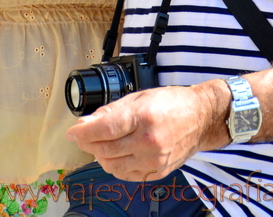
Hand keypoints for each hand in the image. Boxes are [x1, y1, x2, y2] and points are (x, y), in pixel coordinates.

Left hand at [65, 82, 229, 181]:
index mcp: (144, 117)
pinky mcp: (157, 172)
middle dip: (87, 143)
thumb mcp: (139, 96)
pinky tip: (113, 154)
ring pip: (113, 165)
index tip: (72, 132)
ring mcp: (154, 160)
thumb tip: (87, 121)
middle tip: (81, 136)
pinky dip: (114, 165)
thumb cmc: (171, 103)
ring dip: (99, 155)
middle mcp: (149, 142)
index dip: (83, 132)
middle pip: (105, 149)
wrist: (200, 118)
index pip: (105, 130)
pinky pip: (126, 174)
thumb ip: (111, 110)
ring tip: (97, 144)